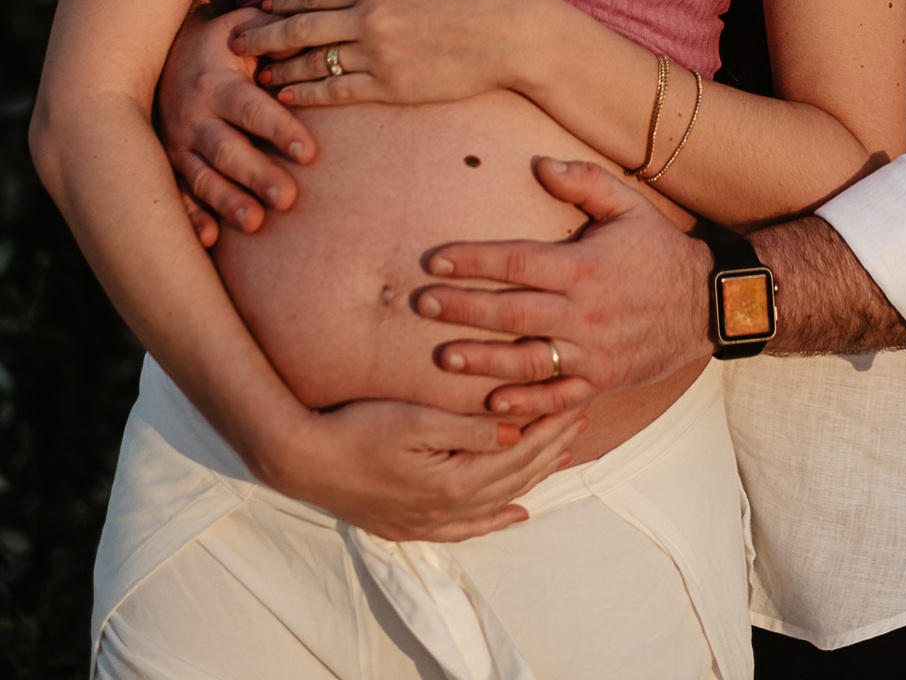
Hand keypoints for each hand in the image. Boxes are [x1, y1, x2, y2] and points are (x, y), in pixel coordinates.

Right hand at [158, 8, 316, 242]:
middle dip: (257, 175)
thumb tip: (308, 44)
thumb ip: (272, 35)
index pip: (252, 109)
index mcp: (216, 85)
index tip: (308, 152)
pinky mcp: (170, 165)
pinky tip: (209, 238)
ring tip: (254, 223)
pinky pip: (178, 194)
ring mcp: (179, 145)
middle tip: (288, 198)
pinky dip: (191, 217)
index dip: (279, 129)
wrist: (159, 54)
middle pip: (227, 150)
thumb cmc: (218, 44)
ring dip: (227, 202)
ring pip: (202, 178)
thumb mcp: (240, 27)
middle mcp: (194, 117)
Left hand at [232, 0, 547, 107]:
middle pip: (300, 27)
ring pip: (314, 62)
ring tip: (258, 76)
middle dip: (263, 36)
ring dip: (281, 68)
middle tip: (235, 44)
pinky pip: (338, 92)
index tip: (257, 9)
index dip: (280, 3)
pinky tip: (289, 96)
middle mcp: (370, 15)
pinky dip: (308, 94)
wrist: (511, 32)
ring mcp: (379, 52)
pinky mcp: (393, 85)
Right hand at [269, 396, 590, 542]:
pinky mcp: (411, 524)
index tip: (574, 401)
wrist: (303, 459)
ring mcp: (429, 522)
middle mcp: (448, 511)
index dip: (550, 427)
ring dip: (532, 479)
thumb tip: (516, 429)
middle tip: (579, 420)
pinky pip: (468, 527)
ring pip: (498, 502)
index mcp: (455, 483)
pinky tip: (515, 512)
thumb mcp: (416, 419)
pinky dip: (496, 518)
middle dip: (550, 448)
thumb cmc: (357, 429)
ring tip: (561, 457)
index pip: (520, 453)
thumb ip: (468, 429)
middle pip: (515, 478)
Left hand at [414, 158, 713, 416]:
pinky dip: (525, 405)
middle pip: (512, 313)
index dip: (472, 261)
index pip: (517, 263)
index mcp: (584, 267)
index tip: (434, 261)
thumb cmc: (660, 249)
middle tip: (422, 306)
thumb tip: (539, 164)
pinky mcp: (602, 380)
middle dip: (463, 309)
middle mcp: (584, 312)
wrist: (708, 303)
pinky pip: (558, 397)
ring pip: (528, 361)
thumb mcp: (629, 204)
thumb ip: (584, 181)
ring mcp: (593, 352)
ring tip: (445, 358)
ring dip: (483, 361)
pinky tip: (491, 403)